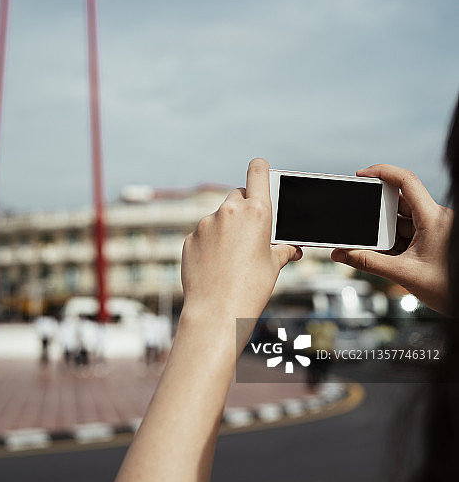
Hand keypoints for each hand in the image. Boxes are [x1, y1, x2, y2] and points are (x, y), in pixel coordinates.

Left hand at [181, 158, 301, 329]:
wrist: (217, 312)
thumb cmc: (251, 288)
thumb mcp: (274, 266)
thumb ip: (283, 250)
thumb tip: (292, 249)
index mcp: (257, 211)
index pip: (257, 171)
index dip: (260, 169)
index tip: (261, 174)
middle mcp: (229, 211)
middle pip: (238, 195)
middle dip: (244, 208)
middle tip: (251, 233)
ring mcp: (206, 224)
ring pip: (219, 217)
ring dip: (226, 229)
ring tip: (232, 259)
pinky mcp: (190, 238)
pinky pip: (203, 235)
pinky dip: (209, 244)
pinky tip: (215, 266)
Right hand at [331, 164, 452, 313]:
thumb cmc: (447, 288)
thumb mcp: (403, 274)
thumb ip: (368, 263)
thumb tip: (341, 254)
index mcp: (433, 218)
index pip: (406, 180)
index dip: (382, 171)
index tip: (361, 175)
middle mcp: (435, 218)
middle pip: (399, 202)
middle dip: (380, 215)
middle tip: (366, 227)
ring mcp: (434, 227)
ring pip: (402, 220)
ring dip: (387, 233)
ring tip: (386, 252)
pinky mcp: (432, 238)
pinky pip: (407, 232)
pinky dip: (395, 242)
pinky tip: (391, 256)